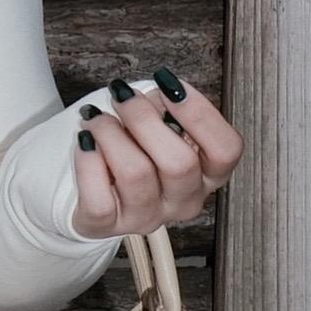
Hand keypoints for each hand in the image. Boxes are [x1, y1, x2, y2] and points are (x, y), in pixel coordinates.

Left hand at [72, 72, 242, 237]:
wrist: (90, 186)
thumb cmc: (135, 147)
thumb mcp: (160, 123)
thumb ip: (166, 108)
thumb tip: (156, 94)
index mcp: (208, 175)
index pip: (226, 149)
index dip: (199, 112)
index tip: (167, 83)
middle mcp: (183, 201)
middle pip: (179, 164)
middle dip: (144, 118)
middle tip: (120, 95)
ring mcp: (146, 218)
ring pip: (136, 174)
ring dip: (110, 133)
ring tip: (95, 117)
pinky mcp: (106, 227)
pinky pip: (99, 198)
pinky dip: (88, 161)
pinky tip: (85, 142)